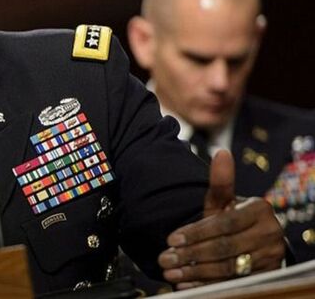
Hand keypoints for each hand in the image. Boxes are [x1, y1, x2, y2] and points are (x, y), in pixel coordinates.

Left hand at [158, 150, 284, 289]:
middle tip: (165, 258)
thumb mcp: (224, 201)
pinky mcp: (265, 276)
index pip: (224, 224)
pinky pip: (232, 283)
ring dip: (195, 271)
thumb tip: (221, 152)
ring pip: (227, 268)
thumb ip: (221, 181)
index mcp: (261, 210)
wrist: (256, 242)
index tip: (170, 238)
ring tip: (170, 271)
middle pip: (224, 247)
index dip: (196, 232)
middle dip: (191, 254)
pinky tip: (185, 283)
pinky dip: (206, 284)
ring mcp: (270, 258)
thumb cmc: (233, 218)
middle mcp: (271, 234)